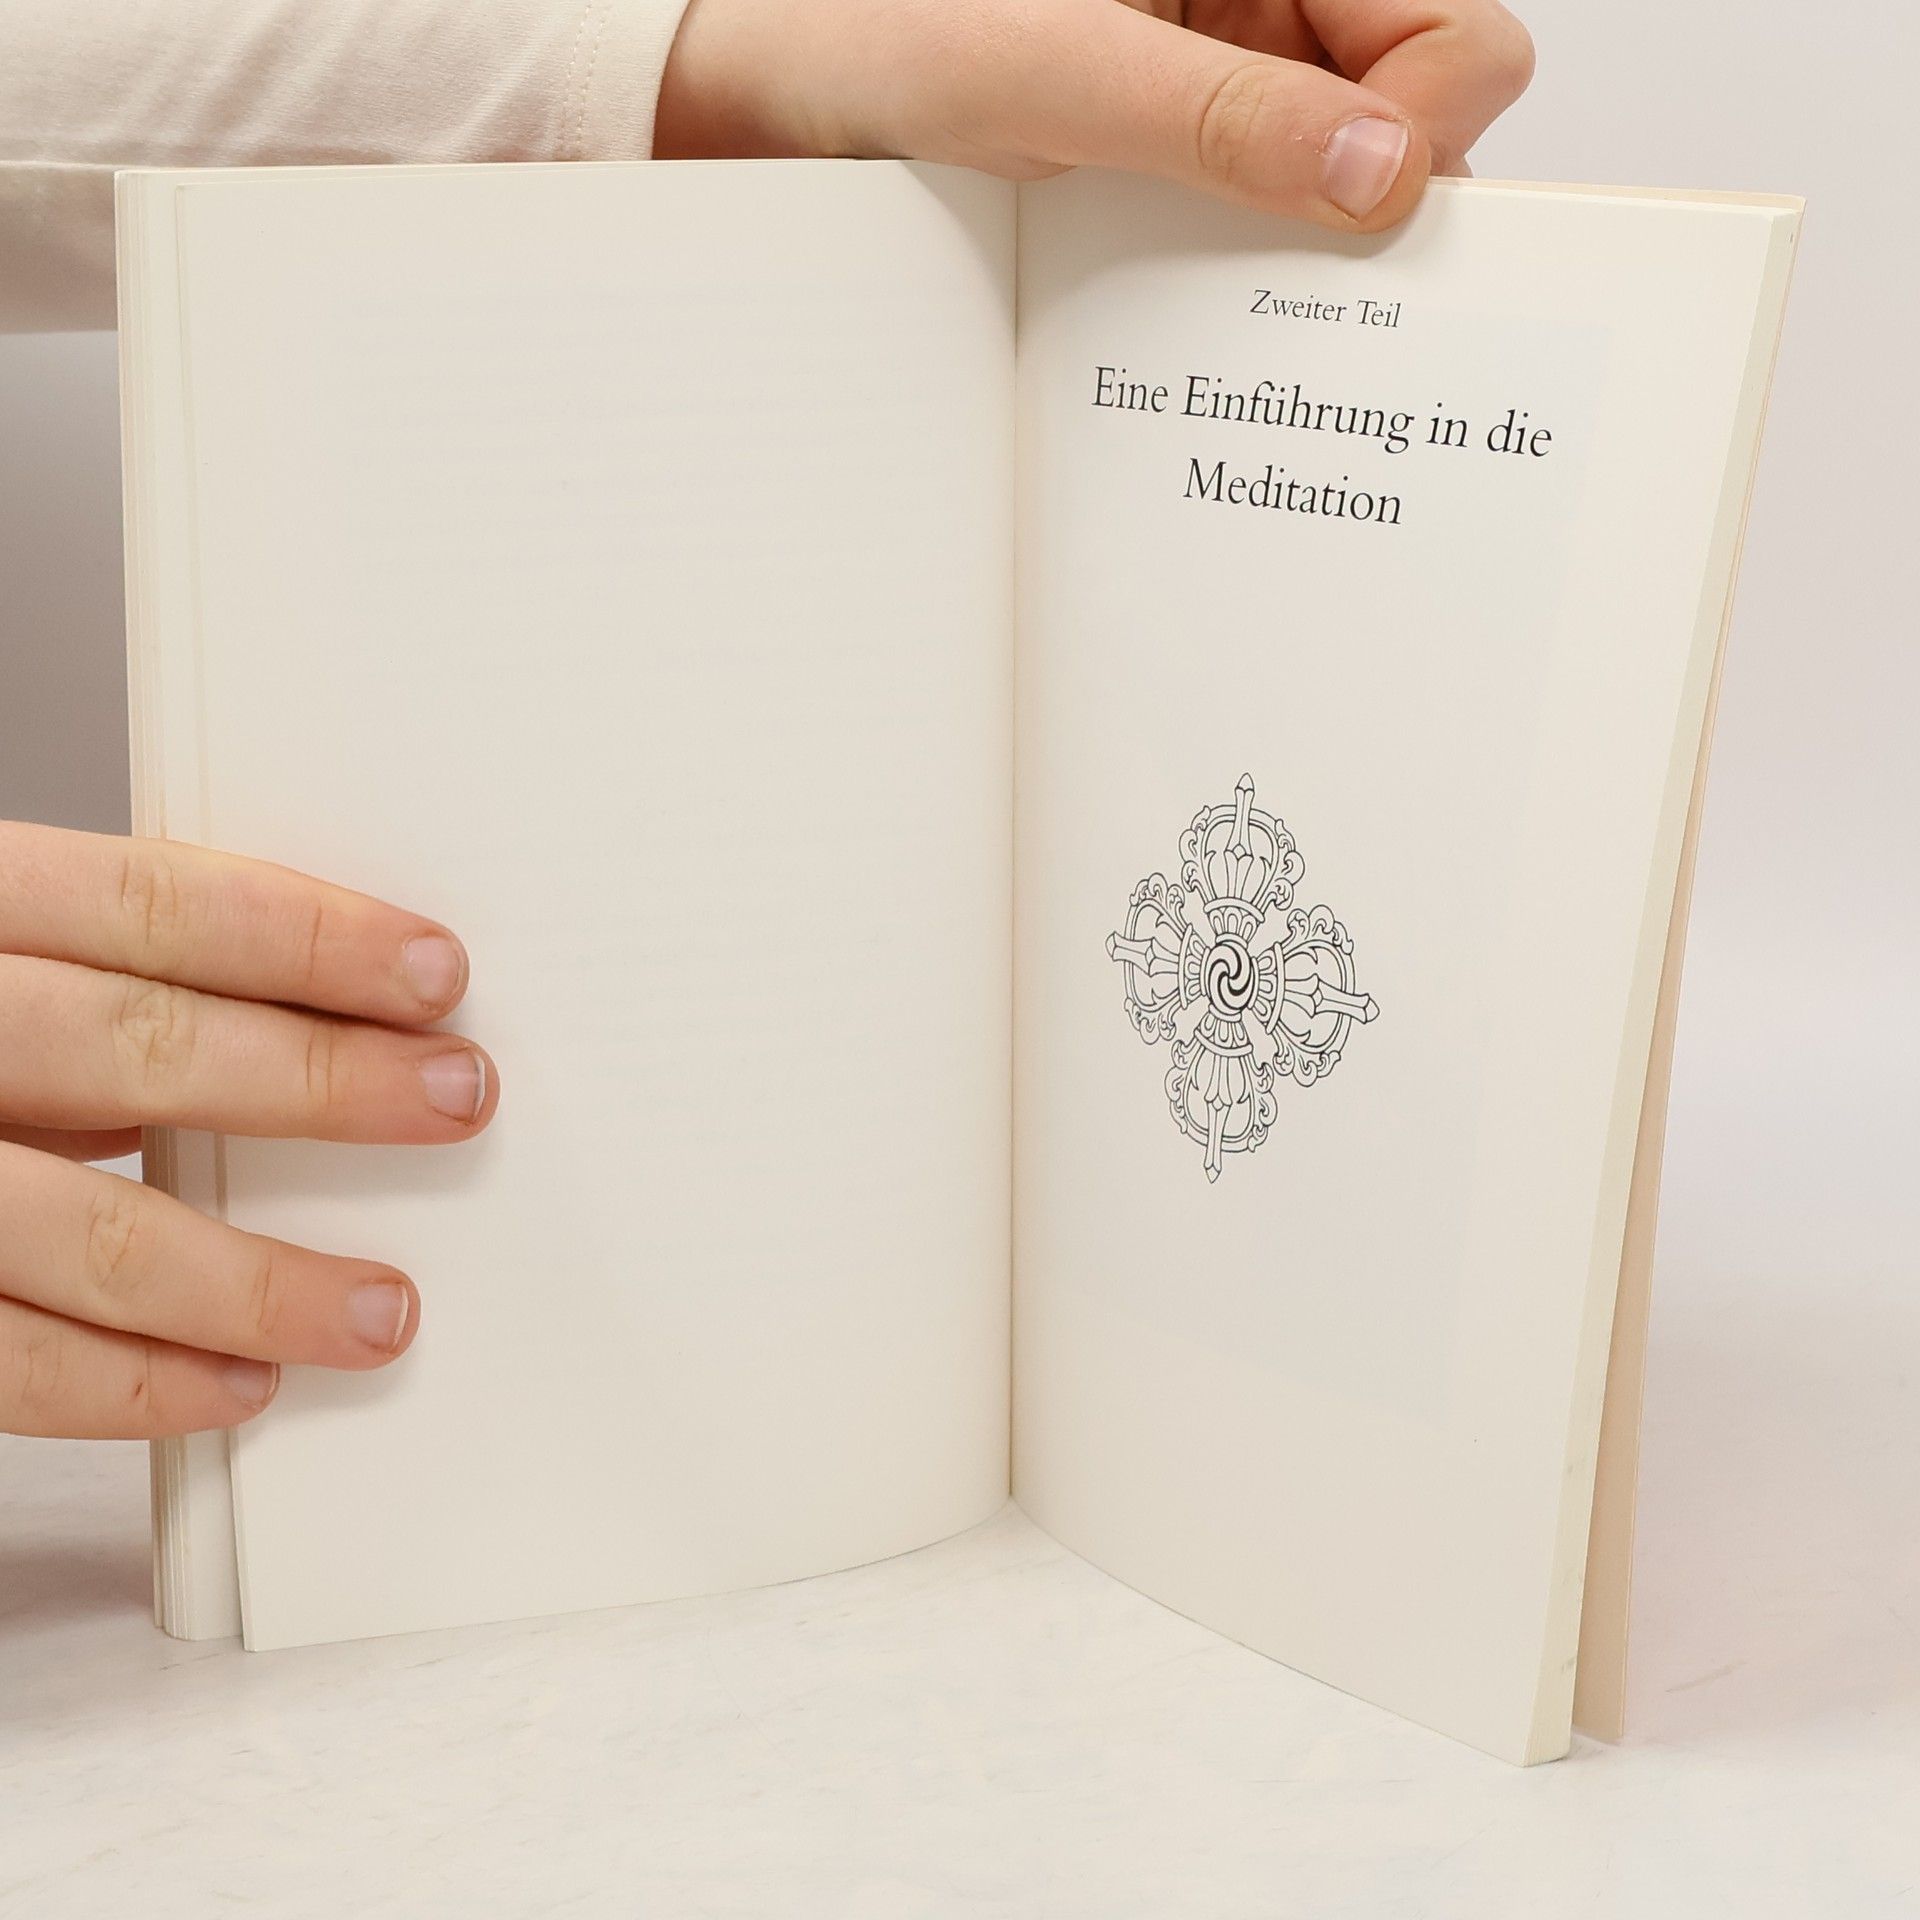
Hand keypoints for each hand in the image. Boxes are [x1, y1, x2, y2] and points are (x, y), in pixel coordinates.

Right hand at [0, 824, 497, 1439]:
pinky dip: (140, 1384)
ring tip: (383, 1309)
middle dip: (318, 1079)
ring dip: (256, 1278)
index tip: (434, 972)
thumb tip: (316, 1020)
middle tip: (459, 1099)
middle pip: (136, 1046)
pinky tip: (245, 1386)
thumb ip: (99, 989)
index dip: (305, 935)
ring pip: (84, 1229)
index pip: (146, 904)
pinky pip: (8, 1362)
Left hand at [655, 0, 1532, 231]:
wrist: (779, 91)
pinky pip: (1256, 215)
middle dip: (1368, 198)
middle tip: (1277, 265)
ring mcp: (1225, 78)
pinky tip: (1180, 297)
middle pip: (1413, 109)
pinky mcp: (1179, 148)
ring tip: (1201, 278)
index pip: (1450, 30)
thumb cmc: (881, 32)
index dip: (1428, 125)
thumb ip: (1217, 115)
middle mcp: (1263, 1)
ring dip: (1296, 244)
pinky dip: (1237, 266)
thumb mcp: (1054, 71)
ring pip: (1341, 176)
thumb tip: (1383, 174)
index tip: (1356, 205)